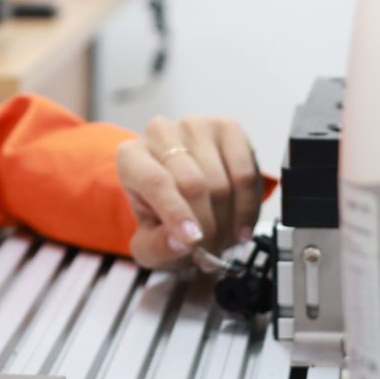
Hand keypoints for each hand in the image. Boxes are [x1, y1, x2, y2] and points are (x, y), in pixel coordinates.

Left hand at [116, 115, 265, 270]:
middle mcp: (160, 133)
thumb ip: (157, 247)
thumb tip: (179, 241)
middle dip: (207, 228)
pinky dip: (248, 206)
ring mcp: (195, 127)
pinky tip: (242, 224)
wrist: (186, 198)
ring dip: (228, 221)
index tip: (192, 241)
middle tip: (210, 251)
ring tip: (223, 237)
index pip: (155, 181)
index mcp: (131, 157)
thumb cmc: (163, 217)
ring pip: (221, 182)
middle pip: (192, 184)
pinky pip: (246, 172)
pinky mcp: (227, 128)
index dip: (176, 213)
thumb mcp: (149, 244)